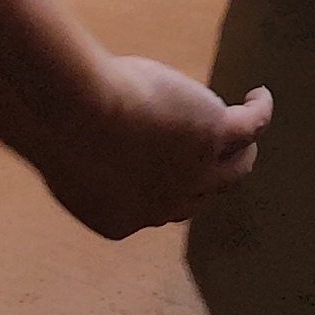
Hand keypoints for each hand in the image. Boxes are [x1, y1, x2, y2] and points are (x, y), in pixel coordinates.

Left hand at [35, 60, 268, 236]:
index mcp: (122, 219)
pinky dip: (259, 111)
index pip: (156, 211)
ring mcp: (194, 173)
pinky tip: (257, 95)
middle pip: (202, 196)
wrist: (75, 118)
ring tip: (246, 132)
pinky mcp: (214, 135)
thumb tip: (71, 141)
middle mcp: (164, 206)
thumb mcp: (61, 156)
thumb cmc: (55, 128)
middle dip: (208, 179)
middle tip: (212, 155)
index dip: (166, 189)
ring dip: (242, 151)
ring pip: (235, 168)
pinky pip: (250, 126)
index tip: (163, 163)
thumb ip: (75, 160)